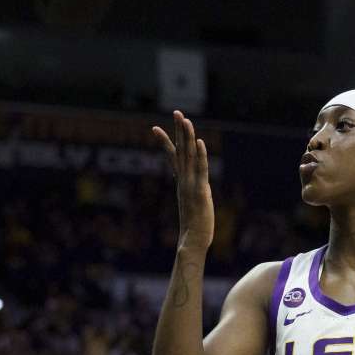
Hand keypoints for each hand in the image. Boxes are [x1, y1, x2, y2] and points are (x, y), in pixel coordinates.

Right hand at [152, 110, 213, 251]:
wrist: (192, 242)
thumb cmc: (193, 231)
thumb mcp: (193, 209)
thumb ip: (190, 202)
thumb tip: (191, 196)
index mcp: (182, 183)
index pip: (173, 158)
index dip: (165, 142)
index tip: (155, 128)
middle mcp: (184, 181)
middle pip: (180, 150)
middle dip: (178, 131)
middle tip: (177, 112)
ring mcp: (191, 185)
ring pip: (188, 156)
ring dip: (187, 136)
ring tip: (185, 119)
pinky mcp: (200, 191)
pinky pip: (200, 169)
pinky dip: (200, 155)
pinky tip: (199, 141)